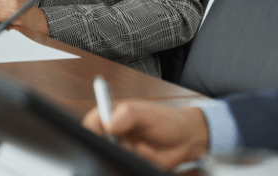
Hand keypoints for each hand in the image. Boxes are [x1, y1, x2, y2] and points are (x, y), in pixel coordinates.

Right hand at [81, 100, 209, 169]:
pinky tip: (148, 155)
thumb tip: (108, 124)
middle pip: (97, 144)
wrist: (187, 139)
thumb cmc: (168, 120)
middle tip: (130, 146)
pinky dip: (137, 163)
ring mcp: (121, 150)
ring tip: (143, 148)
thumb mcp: (148, 112)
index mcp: (112, 115)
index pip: (91, 123)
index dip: (91, 131)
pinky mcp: (129, 162)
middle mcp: (113, 134)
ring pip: (112, 157)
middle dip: (112, 148)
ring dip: (128, 156)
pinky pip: (124, 165)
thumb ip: (128, 115)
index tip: (105, 136)